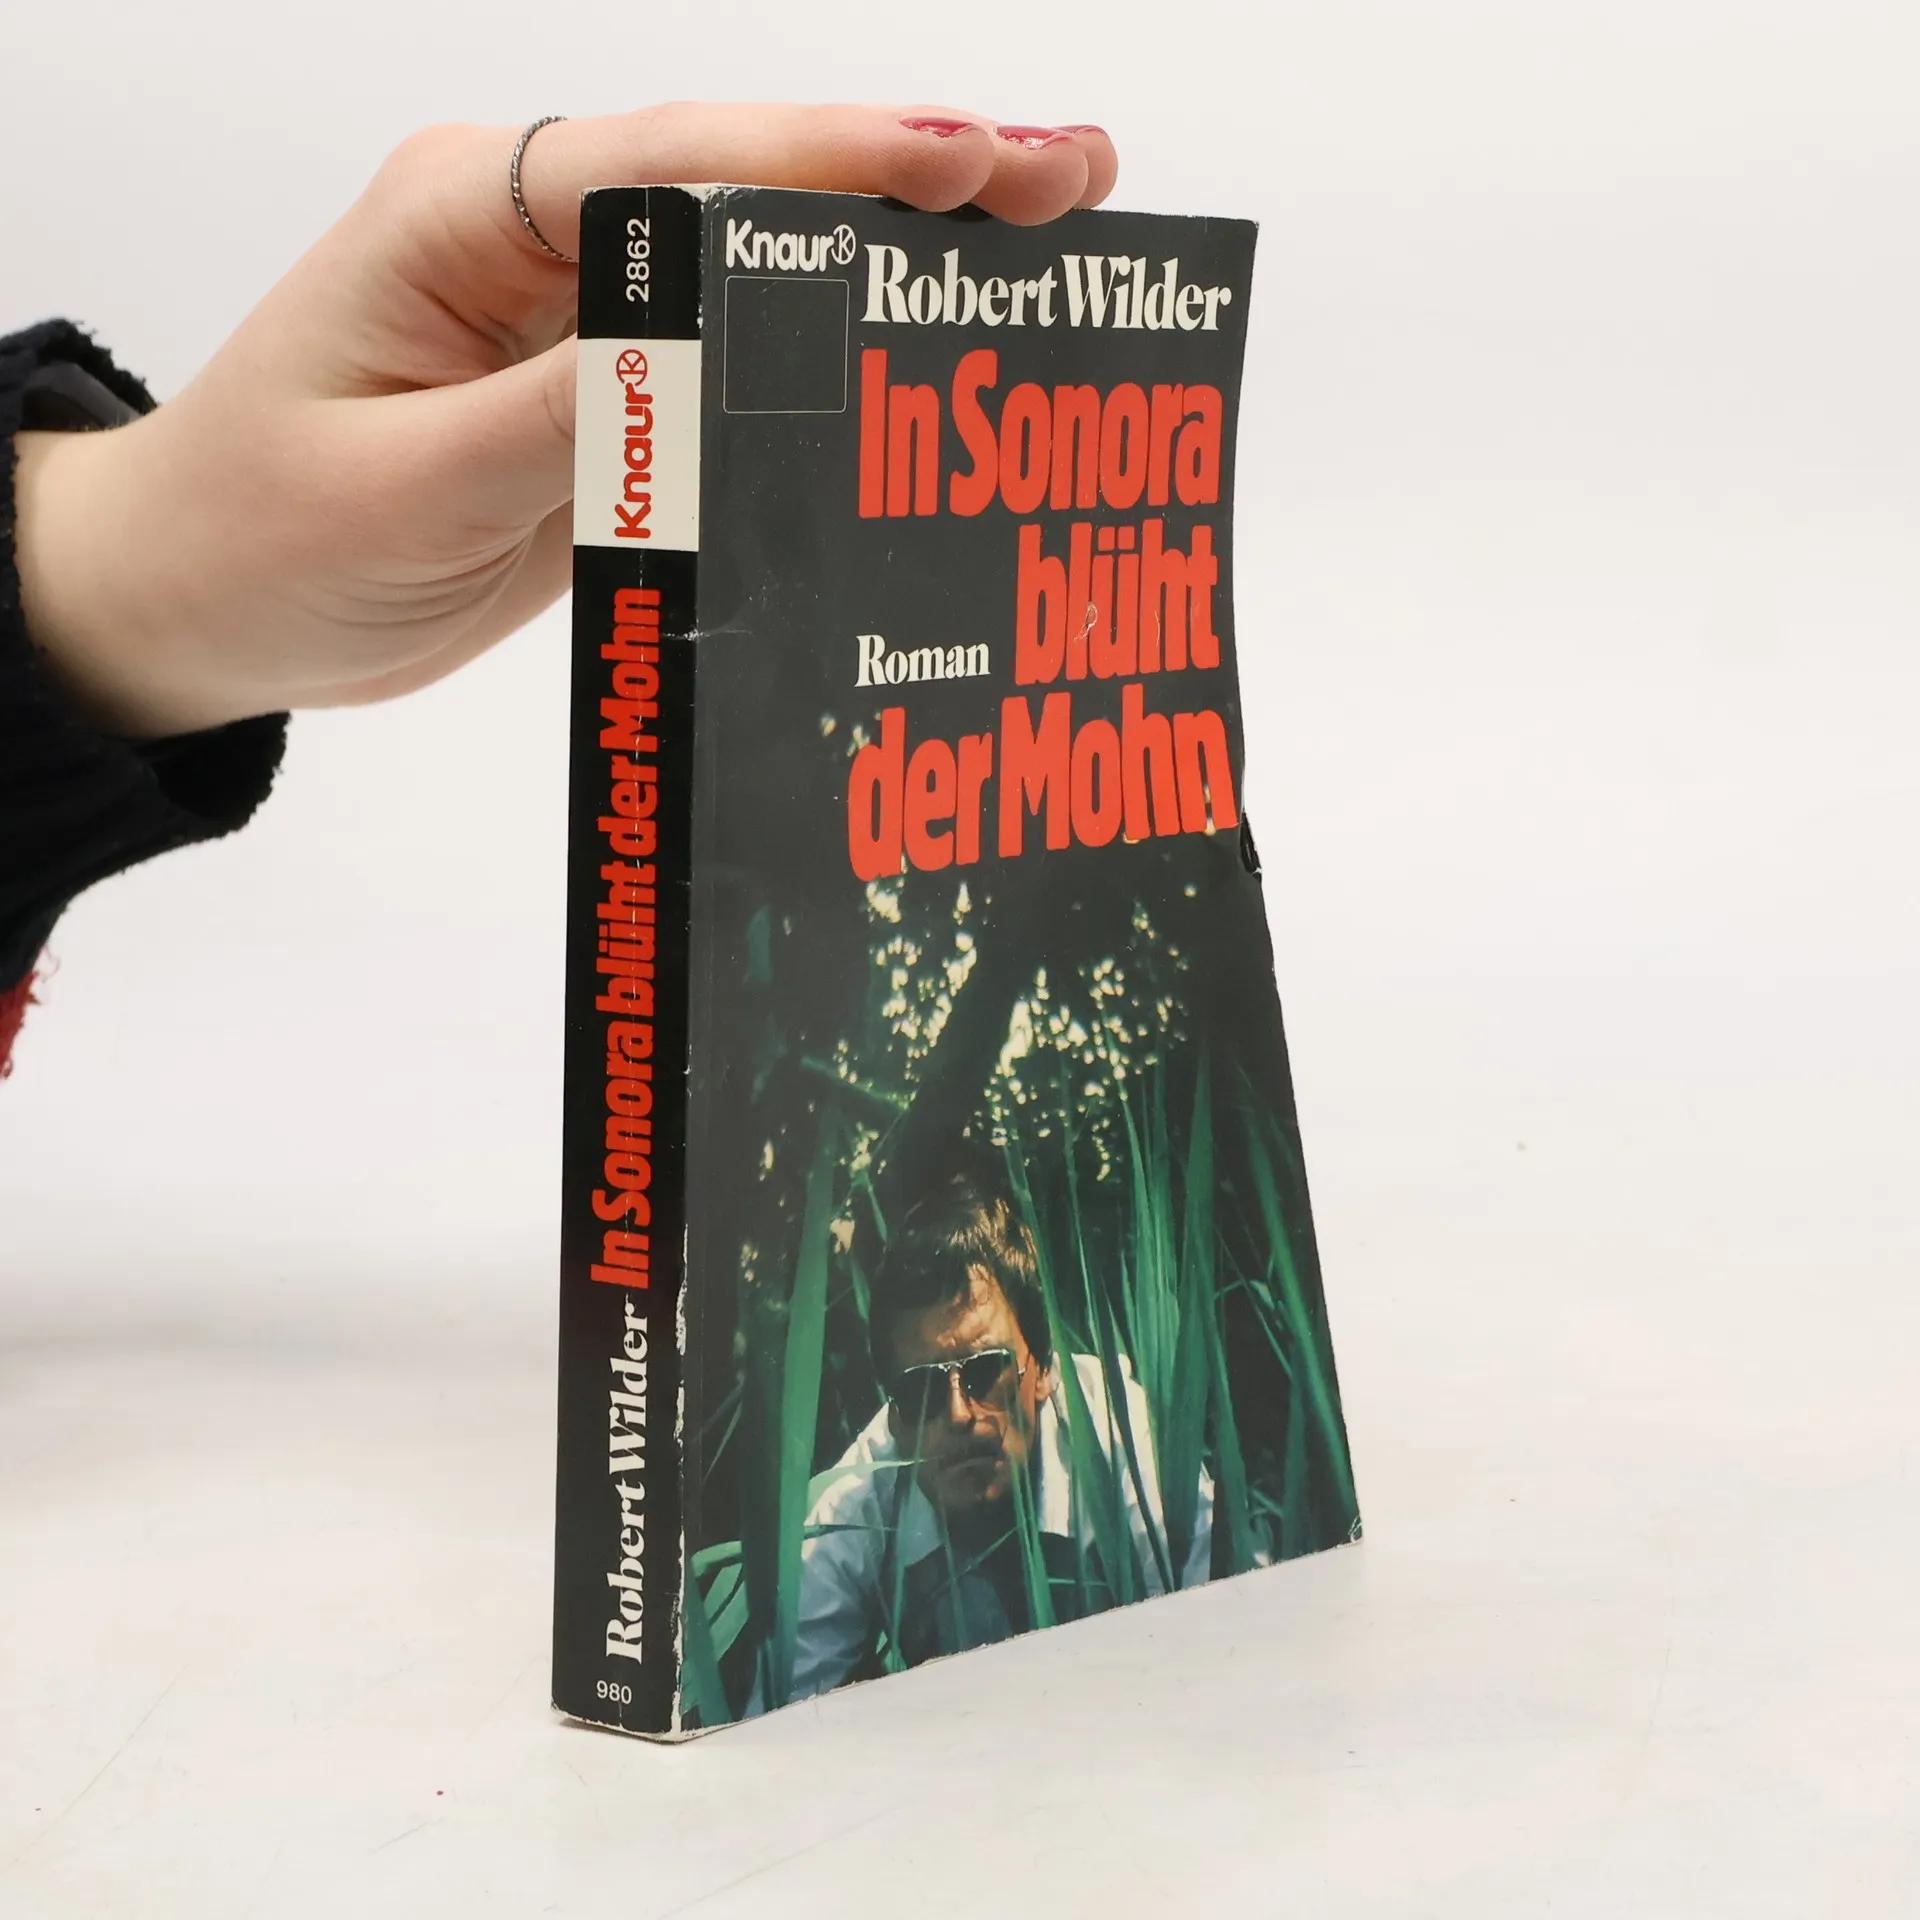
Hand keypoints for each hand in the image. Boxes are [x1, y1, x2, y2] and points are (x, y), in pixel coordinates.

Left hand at [13, 106, 1117, 737]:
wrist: (200, 602)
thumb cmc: (265, 535)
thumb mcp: (409, 488)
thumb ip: (569, 420)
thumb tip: (727, 363)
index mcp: (469, 218)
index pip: (676, 168)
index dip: (832, 166)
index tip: (969, 164)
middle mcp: (536, 245)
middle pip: (745, 188)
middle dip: (909, 180)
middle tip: (1071, 175)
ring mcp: (578, 322)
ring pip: (759, 272)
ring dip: (895, 260)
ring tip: (1043, 241)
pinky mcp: (603, 403)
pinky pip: (737, 370)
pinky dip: (836, 359)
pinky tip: (925, 362)